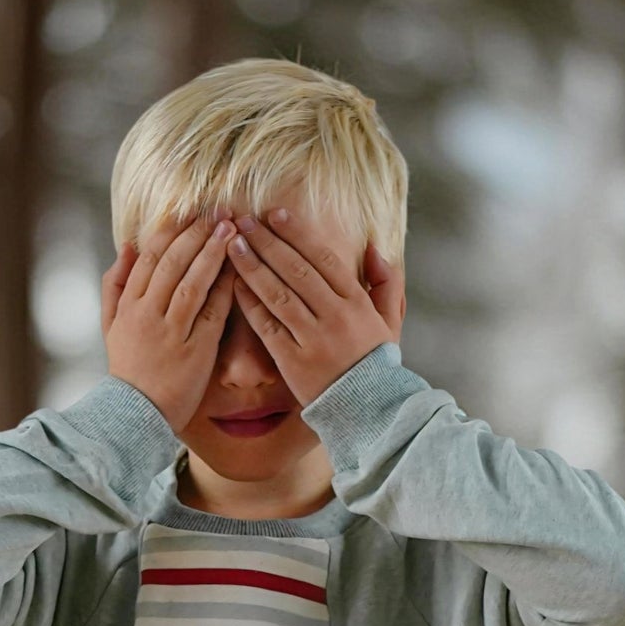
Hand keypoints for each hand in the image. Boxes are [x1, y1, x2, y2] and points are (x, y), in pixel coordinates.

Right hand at [102, 209, 236, 431]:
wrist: (134, 414)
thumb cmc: (127, 369)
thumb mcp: (110, 325)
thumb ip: (115, 284)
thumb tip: (128, 245)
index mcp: (129, 305)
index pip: (150, 256)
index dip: (172, 230)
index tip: (190, 210)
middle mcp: (147, 314)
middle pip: (172, 262)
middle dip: (196, 233)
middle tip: (218, 211)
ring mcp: (171, 332)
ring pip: (192, 282)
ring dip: (212, 253)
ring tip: (231, 229)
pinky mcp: (194, 351)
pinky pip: (211, 312)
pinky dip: (224, 288)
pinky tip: (238, 270)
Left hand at [225, 207, 405, 406]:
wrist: (370, 410)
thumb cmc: (376, 363)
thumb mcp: (391, 321)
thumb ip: (387, 283)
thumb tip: (374, 248)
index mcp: (356, 302)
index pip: (323, 258)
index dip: (297, 234)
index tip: (276, 215)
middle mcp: (334, 316)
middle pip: (295, 270)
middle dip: (268, 242)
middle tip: (244, 221)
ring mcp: (312, 339)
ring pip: (278, 294)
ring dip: (252, 267)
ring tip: (233, 245)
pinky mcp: (292, 361)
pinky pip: (266, 326)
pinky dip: (249, 304)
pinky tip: (234, 284)